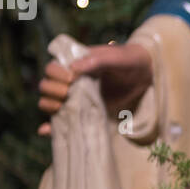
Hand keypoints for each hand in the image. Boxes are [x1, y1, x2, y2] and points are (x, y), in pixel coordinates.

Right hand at [37, 40, 153, 134]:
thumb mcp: (115, 58)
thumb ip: (96, 60)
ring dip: (49, 106)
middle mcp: (69, 81)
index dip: (55, 74)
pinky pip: (62, 120)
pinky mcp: (82, 112)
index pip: (51, 69)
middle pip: (45, 86)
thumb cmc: (128, 61)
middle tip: (67, 93)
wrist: (144, 76)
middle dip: (51, 91)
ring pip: (48, 102)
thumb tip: (73, 69)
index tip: (70, 79)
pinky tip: (46, 131)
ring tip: (61, 107)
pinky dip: (51, 127)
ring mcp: (74, 97)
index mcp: (73, 63)